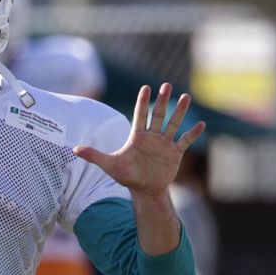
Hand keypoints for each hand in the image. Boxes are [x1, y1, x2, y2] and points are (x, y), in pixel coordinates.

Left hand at [73, 83, 205, 198]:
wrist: (144, 190)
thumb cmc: (126, 176)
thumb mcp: (109, 165)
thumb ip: (94, 155)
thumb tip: (74, 149)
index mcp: (137, 136)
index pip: (140, 115)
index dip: (142, 102)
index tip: (146, 87)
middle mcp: (152, 136)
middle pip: (157, 115)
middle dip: (162, 100)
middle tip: (166, 85)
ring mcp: (164, 143)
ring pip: (173, 124)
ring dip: (180, 111)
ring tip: (186, 96)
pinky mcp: (174, 153)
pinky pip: (185, 141)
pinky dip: (192, 134)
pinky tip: (201, 124)